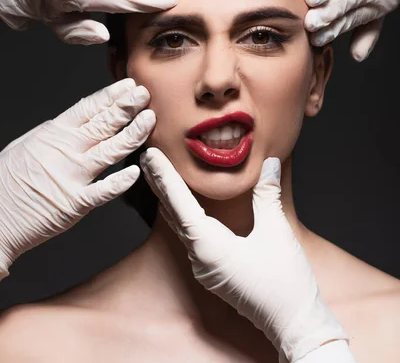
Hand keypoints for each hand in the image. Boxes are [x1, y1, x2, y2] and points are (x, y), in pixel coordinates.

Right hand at [0, 78, 154, 278]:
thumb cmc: (7, 181)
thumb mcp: (28, 145)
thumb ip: (57, 133)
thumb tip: (80, 120)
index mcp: (54, 133)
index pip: (89, 107)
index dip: (112, 95)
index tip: (128, 85)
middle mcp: (66, 150)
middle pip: (104, 123)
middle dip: (128, 106)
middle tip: (145, 93)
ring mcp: (72, 175)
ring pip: (112, 149)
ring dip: (134, 133)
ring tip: (150, 119)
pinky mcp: (75, 202)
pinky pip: (105, 189)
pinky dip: (122, 180)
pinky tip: (137, 169)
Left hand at [140, 149, 349, 362]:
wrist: (294, 325)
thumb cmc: (286, 284)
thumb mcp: (277, 232)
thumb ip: (268, 195)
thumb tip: (268, 163)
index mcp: (209, 247)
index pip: (179, 203)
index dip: (165, 176)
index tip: (151, 154)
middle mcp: (200, 258)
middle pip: (172, 213)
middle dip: (159, 184)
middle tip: (146, 156)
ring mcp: (204, 267)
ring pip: (179, 225)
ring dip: (168, 199)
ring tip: (157, 175)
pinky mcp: (213, 271)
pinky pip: (189, 236)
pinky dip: (181, 214)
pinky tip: (180, 206)